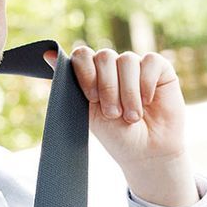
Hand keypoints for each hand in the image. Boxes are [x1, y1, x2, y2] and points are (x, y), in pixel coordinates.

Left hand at [49, 45, 198, 206]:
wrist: (147, 152)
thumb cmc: (117, 135)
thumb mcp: (89, 112)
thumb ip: (71, 83)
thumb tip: (47, 53)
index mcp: (93, 75)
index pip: (83, 55)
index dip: (86, 73)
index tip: (92, 98)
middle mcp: (114, 67)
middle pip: (104, 56)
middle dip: (108, 88)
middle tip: (114, 114)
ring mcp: (137, 66)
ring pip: (127, 60)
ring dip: (128, 92)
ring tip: (132, 116)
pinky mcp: (160, 70)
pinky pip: (150, 62)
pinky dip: (146, 84)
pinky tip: (148, 102)